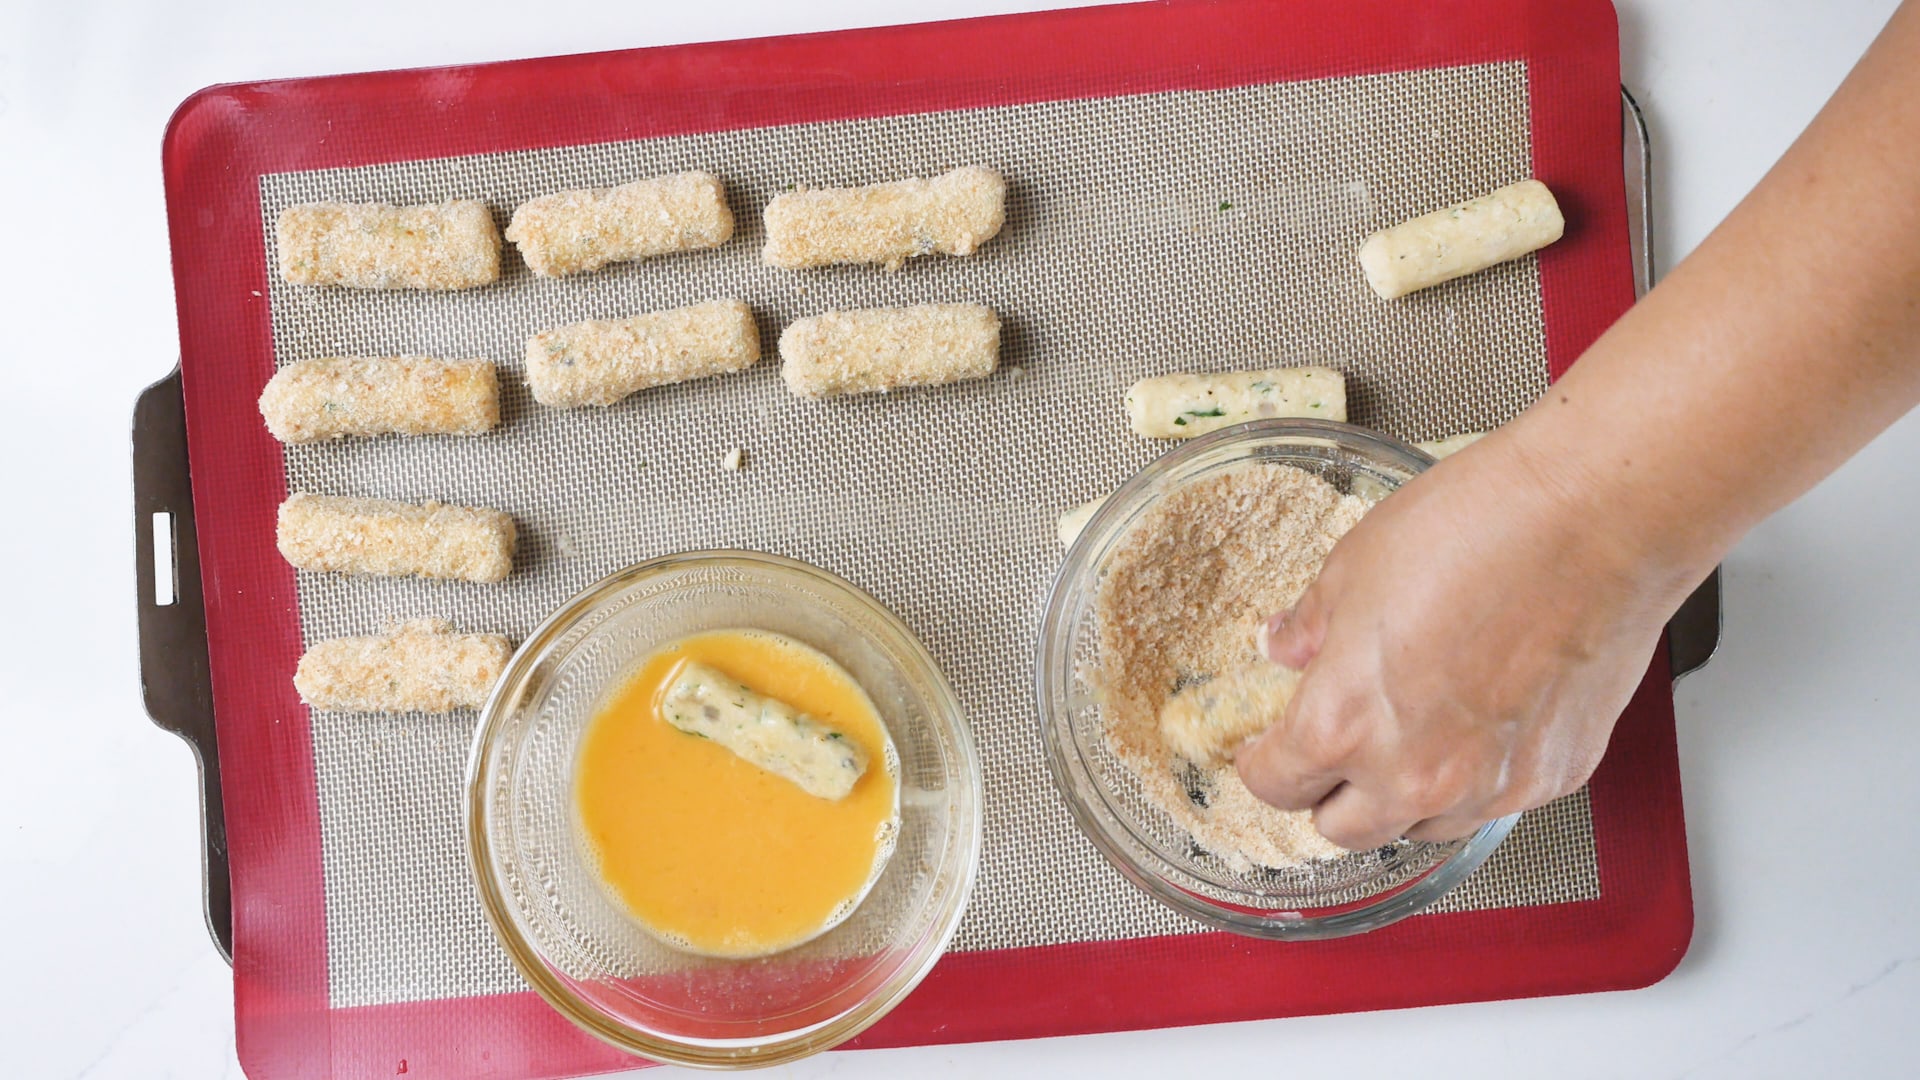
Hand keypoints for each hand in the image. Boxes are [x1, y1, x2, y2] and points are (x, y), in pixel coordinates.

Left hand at [1234, 434, 1693, 848]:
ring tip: (1413, 732)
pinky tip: (1480, 721)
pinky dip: (1476, 779)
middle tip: (1334, 749)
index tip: (1268, 750)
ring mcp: (1489, 787)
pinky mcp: (1551, 778)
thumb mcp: (1354, 566)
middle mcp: (1413, 774)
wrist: (1595, 517)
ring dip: (1402, 796)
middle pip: (1341, 830)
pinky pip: (1493, 805)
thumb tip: (1285, 644)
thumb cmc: (1480, 528)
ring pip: (1419, 829)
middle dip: (1328, 794)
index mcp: (1342, 724)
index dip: (1263, 764)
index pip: (1275, 786)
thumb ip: (1310, 626)